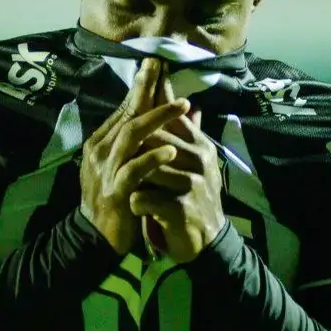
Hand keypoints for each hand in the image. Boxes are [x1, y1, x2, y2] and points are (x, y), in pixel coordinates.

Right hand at [80, 58, 190, 254]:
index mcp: (102, 143)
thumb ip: (150, 140)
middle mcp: (100, 152)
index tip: (157, 63)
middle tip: (164, 66)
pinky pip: (134, 171)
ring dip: (157, 119)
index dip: (142, 86)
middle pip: (127, 114)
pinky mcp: (115, 192)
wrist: (96, 240)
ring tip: (181, 104)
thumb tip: (184, 111)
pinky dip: (152, 159)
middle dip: (147, 89)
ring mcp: (105, 171)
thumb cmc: (118, 200)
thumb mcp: (130, 166)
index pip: (125, 108)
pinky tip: (170, 151)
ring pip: (131, 136)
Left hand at [130, 108, 226, 262]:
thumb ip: (190, 135)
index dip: (155, 107)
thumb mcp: (199, 164)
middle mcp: (199, 161)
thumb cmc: (196, 198)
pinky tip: (138, 209)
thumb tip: (191, 105)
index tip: (141, 89)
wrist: (208, 241)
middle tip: (121, 158)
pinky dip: (135, 204)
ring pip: (145, 169)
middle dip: (135, 148)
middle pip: (155, 139)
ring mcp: (191, 184)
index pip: (174, 118)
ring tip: (132, 187)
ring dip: (134, 179)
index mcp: (201, 147)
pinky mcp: (180, 208)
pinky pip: (142, 198)